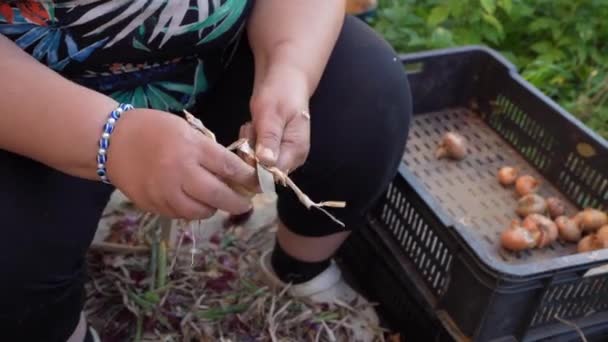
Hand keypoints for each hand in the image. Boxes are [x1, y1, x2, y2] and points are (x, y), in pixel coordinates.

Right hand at [105, 109, 256, 219]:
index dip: (247, 178)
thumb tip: (235, 172)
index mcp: (191, 148)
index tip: (257, 183)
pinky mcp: (153, 205)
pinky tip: (194, 201)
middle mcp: (180, 172)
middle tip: (246, 204)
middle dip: (238, 203)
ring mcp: (165, 192)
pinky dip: (192, 210)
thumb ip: (209, 151)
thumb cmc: (153, 129)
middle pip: (219, 196)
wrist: (111, 141)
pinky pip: (181, 214)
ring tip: (217, 201)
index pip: (229, 168)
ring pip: (201, 211)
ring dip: (213, 208)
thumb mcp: (186, 130)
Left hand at [250, 64, 310, 172]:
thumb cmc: (281, 92)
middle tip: (253, 127)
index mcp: (296, 152)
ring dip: (248, 145)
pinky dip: (248, 143)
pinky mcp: (273, 152)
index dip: (254, 165)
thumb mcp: (272, 113)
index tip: (249, 142)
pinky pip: (253, 156)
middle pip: (261, 171)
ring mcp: (282, 156)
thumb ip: (269, 138)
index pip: (271, 175)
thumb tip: (266, 162)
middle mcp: (291, 160)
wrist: (285, 80)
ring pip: (254, 163)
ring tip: (254, 124)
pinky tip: (253, 127)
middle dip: (250, 152)